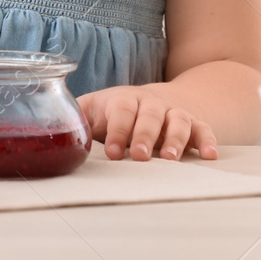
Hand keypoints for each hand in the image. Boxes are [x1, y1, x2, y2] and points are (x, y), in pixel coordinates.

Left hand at [76, 86, 218, 161]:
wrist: (150, 100)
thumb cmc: (113, 112)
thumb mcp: (91, 111)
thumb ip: (75, 119)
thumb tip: (51, 132)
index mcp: (123, 100)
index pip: (121, 109)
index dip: (117, 129)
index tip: (111, 152)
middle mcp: (151, 104)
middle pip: (150, 115)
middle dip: (145, 136)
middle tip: (139, 157)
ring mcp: (173, 113)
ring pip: (179, 121)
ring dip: (176, 139)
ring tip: (170, 159)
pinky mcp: (193, 124)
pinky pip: (203, 129)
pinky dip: (208, 140)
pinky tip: (209, 156)